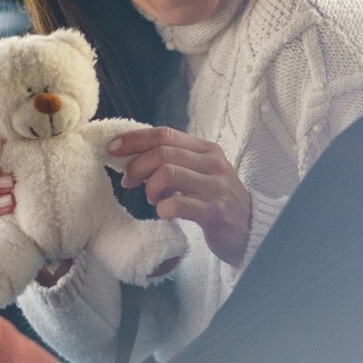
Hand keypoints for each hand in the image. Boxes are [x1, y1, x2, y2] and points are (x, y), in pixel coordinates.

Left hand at [110, 126, 252, 265]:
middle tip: (129, 182)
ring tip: (153, 200)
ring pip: (166, 174)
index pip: (165, 134)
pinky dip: (162, 209)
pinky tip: (165, 213)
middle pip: (162, 153)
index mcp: (206, 150)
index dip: (134, 139)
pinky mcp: (214, 212)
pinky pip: (176, 205)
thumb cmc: (217, 199)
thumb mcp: (201, 172)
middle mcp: (213, 164)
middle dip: (136, 166)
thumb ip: (175, 160)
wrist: (249, 229)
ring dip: (149, 189)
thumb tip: (133, 155)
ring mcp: (215, 187)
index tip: (113, 148)